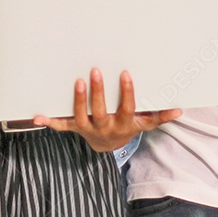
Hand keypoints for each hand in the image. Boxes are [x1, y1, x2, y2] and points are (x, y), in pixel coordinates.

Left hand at [33, 68, 180, 151]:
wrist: (109, 145)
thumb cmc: (129, 126)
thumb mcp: (146, 123)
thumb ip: (160, 115)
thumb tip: (180, 110)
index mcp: (124, 124)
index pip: (126, 108)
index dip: (126, 93)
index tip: (125, 74)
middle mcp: (104, 128)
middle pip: (100, 111)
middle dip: (98, 93)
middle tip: (95, 70)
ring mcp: (88, 128)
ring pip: (80, 117)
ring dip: (78, 100)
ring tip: (78, 81)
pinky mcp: (74, 128)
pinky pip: (61, 126)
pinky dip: (49, 122)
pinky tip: (37, 116)